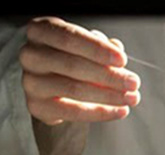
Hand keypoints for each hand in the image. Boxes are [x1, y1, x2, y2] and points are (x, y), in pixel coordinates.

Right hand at [20, 16, 140, 124]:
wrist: (53, 87)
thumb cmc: (72, 58)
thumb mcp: (86, 46)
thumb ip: (101, 46)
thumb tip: (117, 48)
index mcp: (40, 31)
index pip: (69, 37)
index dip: (97, 49)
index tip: (123, 60)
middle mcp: (31, 54)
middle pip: (73, 65)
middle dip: (108, 76)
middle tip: (134, 83)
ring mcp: (30, 81)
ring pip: (74, 89)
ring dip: (108, 95)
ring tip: (131, 98)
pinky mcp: (37, 105)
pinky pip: (73, 111)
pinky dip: (100, 112)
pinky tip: (120, 111)